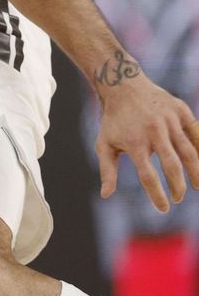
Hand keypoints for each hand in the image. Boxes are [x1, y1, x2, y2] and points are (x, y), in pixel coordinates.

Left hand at [94, 67, 198, 212]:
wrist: (123, 86)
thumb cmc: (114, 121)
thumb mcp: (105, 144)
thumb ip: (107, 170)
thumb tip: (105, 195)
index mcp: (134, 142)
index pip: (148, 176)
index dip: (157, 195)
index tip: (164, 209)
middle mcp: (153, 131)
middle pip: (172, 165)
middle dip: (178, 186)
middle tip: (178, 198)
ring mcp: (169, 120)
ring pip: (189, 151)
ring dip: (196, 172)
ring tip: (197, 186)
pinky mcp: (181, 110)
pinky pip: (196, 133)